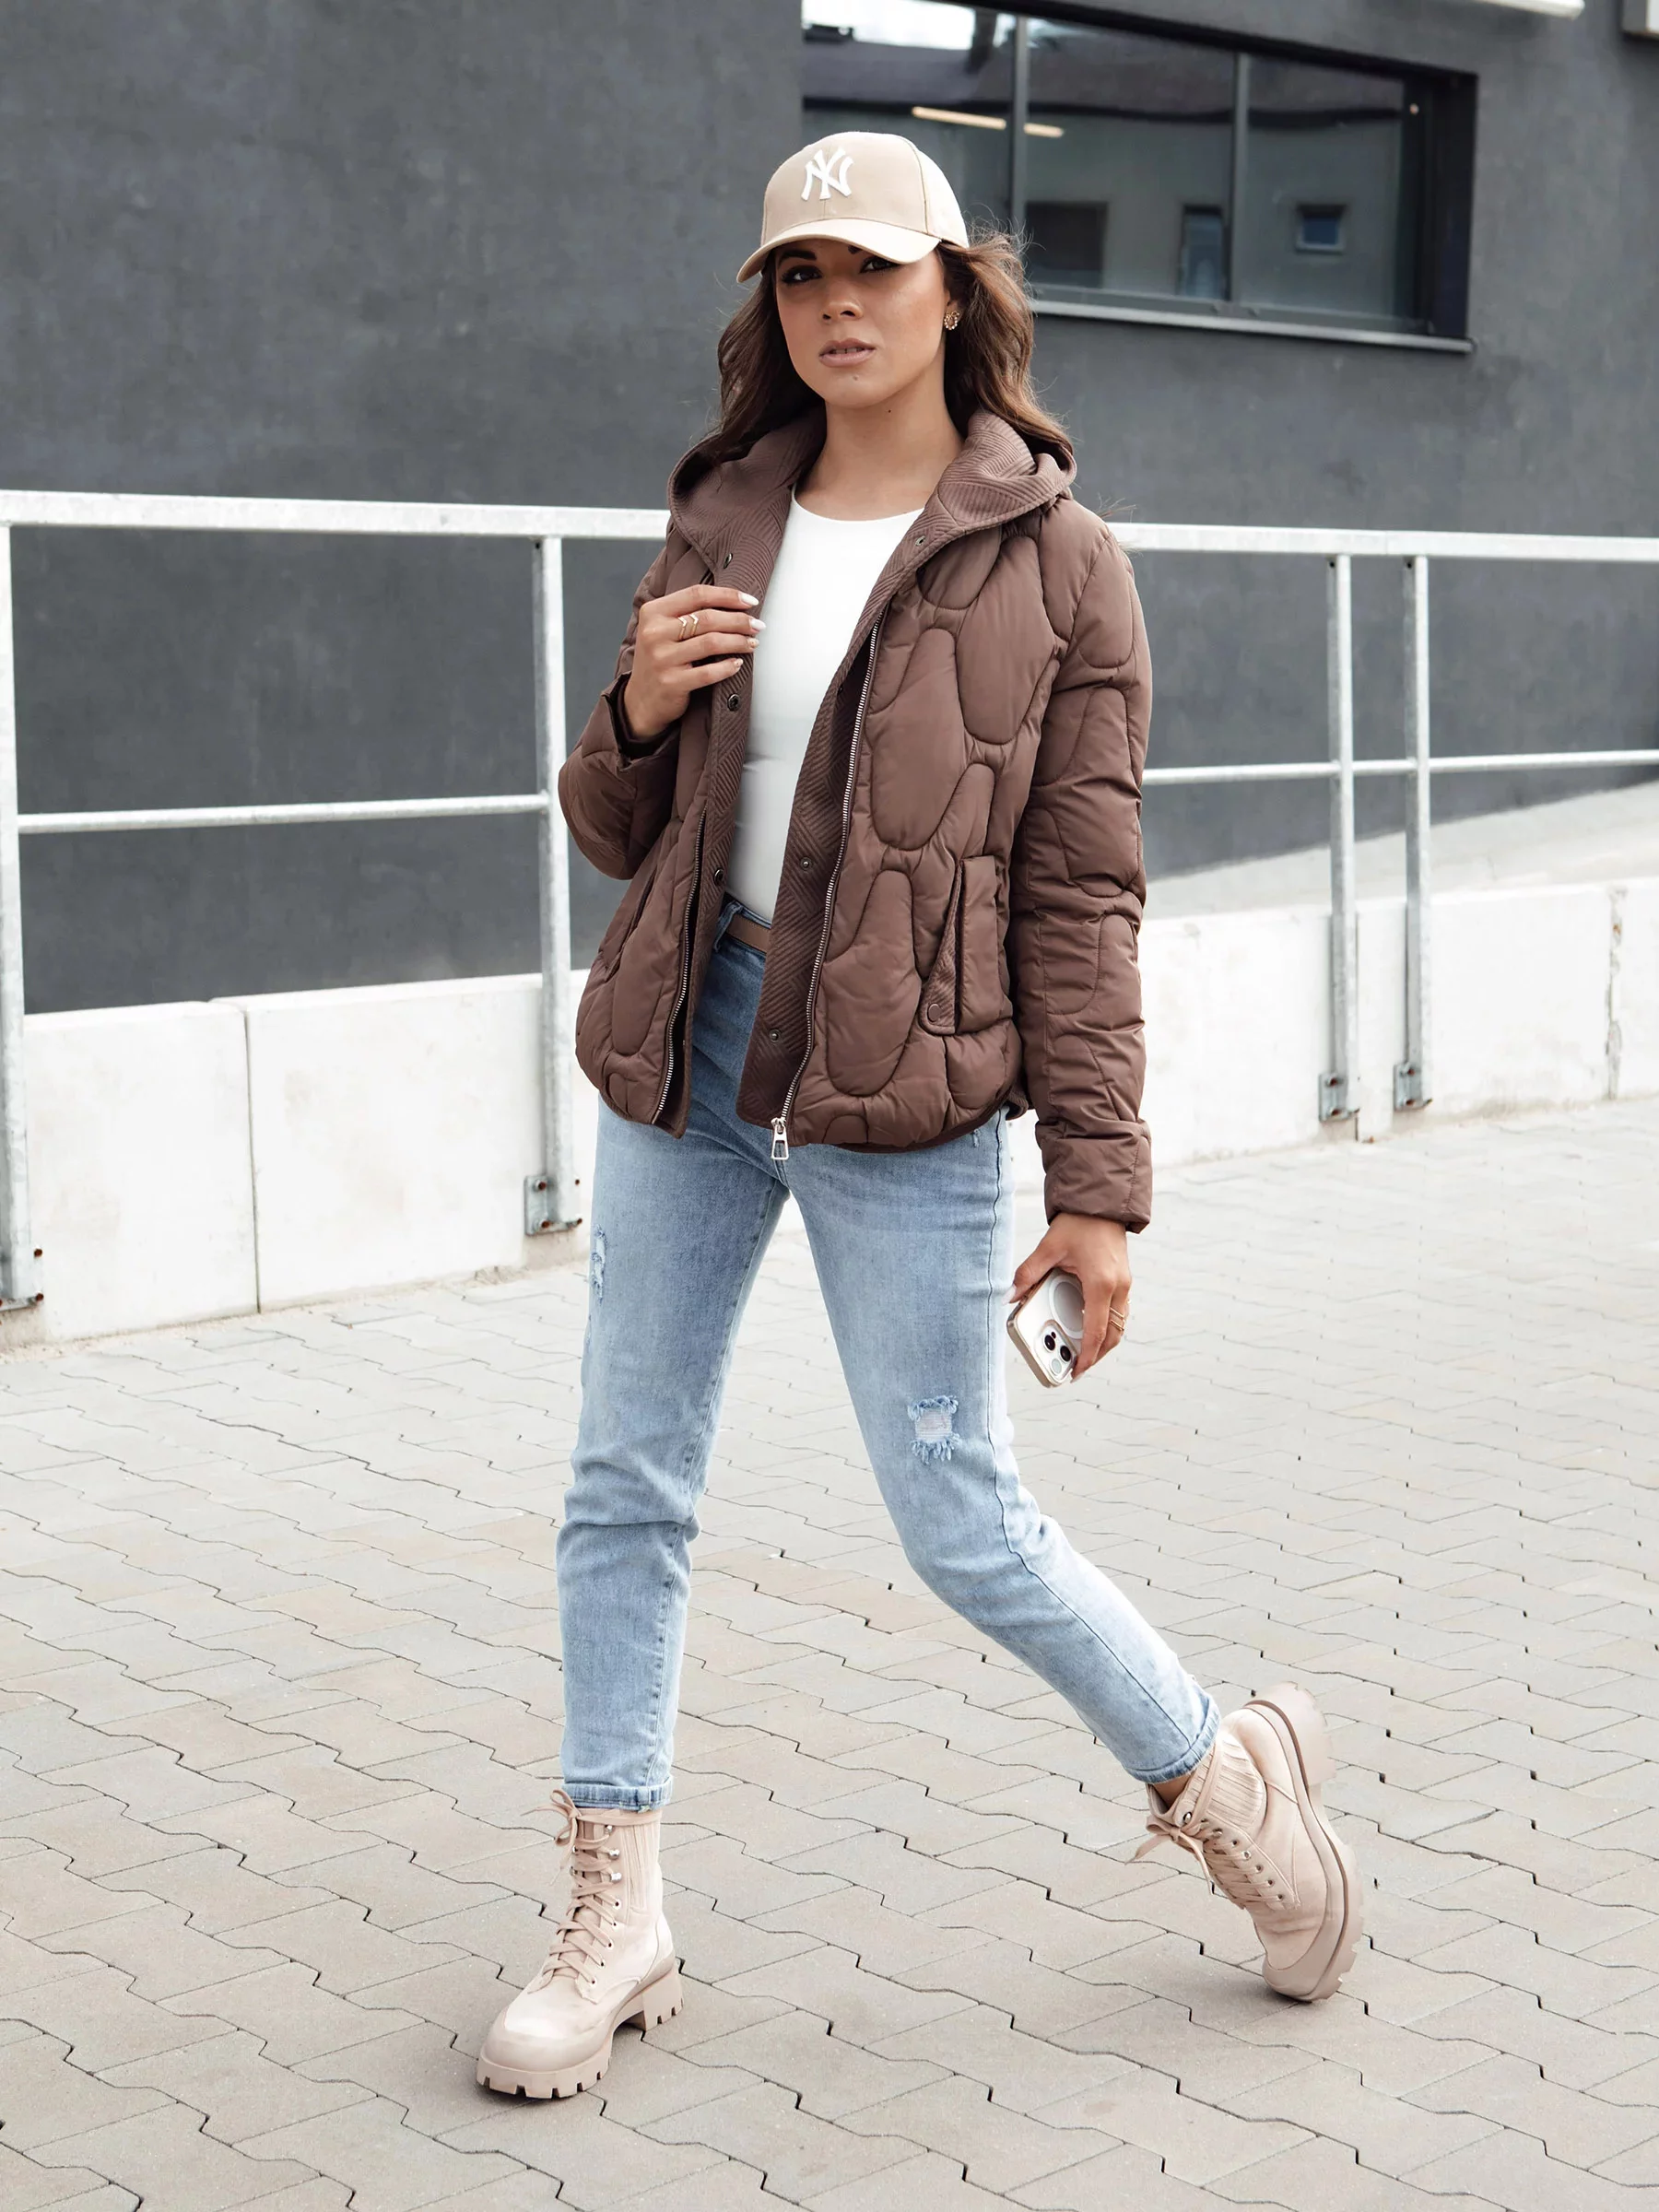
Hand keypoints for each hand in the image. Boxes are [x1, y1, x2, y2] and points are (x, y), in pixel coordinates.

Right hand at [621, 585, 764, 739]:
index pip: (697, 594)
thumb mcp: (663, 630)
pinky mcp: (671, 682)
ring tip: (753, 643)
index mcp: (653, 612)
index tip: (750, 601)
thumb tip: (735, 603)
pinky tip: (738, 664)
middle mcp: (655, 633)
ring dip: (738, 641)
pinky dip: (728, 667)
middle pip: (707, 618)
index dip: (728, 595)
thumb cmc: (661, 660)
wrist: (641, 700)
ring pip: (711, 643)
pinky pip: (708, 672)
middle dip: (739, 620)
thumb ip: (687, 613)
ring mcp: (662, 658)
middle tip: (757, 625)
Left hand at [1009, 1212, 1131, 1379]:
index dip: (1086, 1355)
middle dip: (1096, 1355)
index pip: (1095, 1330)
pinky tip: (1091, 1328)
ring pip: (1119, 1325)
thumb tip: (1008, 1295)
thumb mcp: (1048, 1248)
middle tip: (1077, 1368)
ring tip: (1083, 1354)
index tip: (1076, 1371)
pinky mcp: (1122, 1279)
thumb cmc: (1078, 1223)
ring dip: (1103, 1342)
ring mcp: (1124, 1284)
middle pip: (1113, 1335)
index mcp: (1101, 1283)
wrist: (1101, 1202)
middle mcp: (1117, 1287)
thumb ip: (1027, 1274)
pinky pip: (1119, 1312)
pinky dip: (1107, 1325)